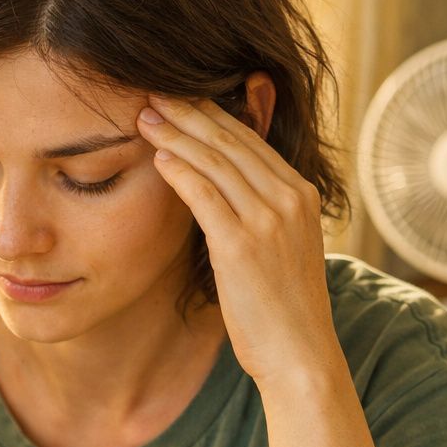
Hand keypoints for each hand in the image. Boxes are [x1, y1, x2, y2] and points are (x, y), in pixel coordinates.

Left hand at [136, 94, 341, 390]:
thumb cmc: (284, 309)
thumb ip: (260, 214)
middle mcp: (290, 198)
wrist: (300, 354)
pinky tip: (157, 156)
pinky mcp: (242, 245)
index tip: (180, 97)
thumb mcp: (282, 248)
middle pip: (232, 140)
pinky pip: (205, 194)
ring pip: (216, 160)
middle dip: (189, 112)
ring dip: (177, 134)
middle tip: (153, 92)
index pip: (251, 139)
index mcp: (301, 193)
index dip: (212, 114)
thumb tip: (226, 194)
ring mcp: (268, 219)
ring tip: (145, 116)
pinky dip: (180, 171)